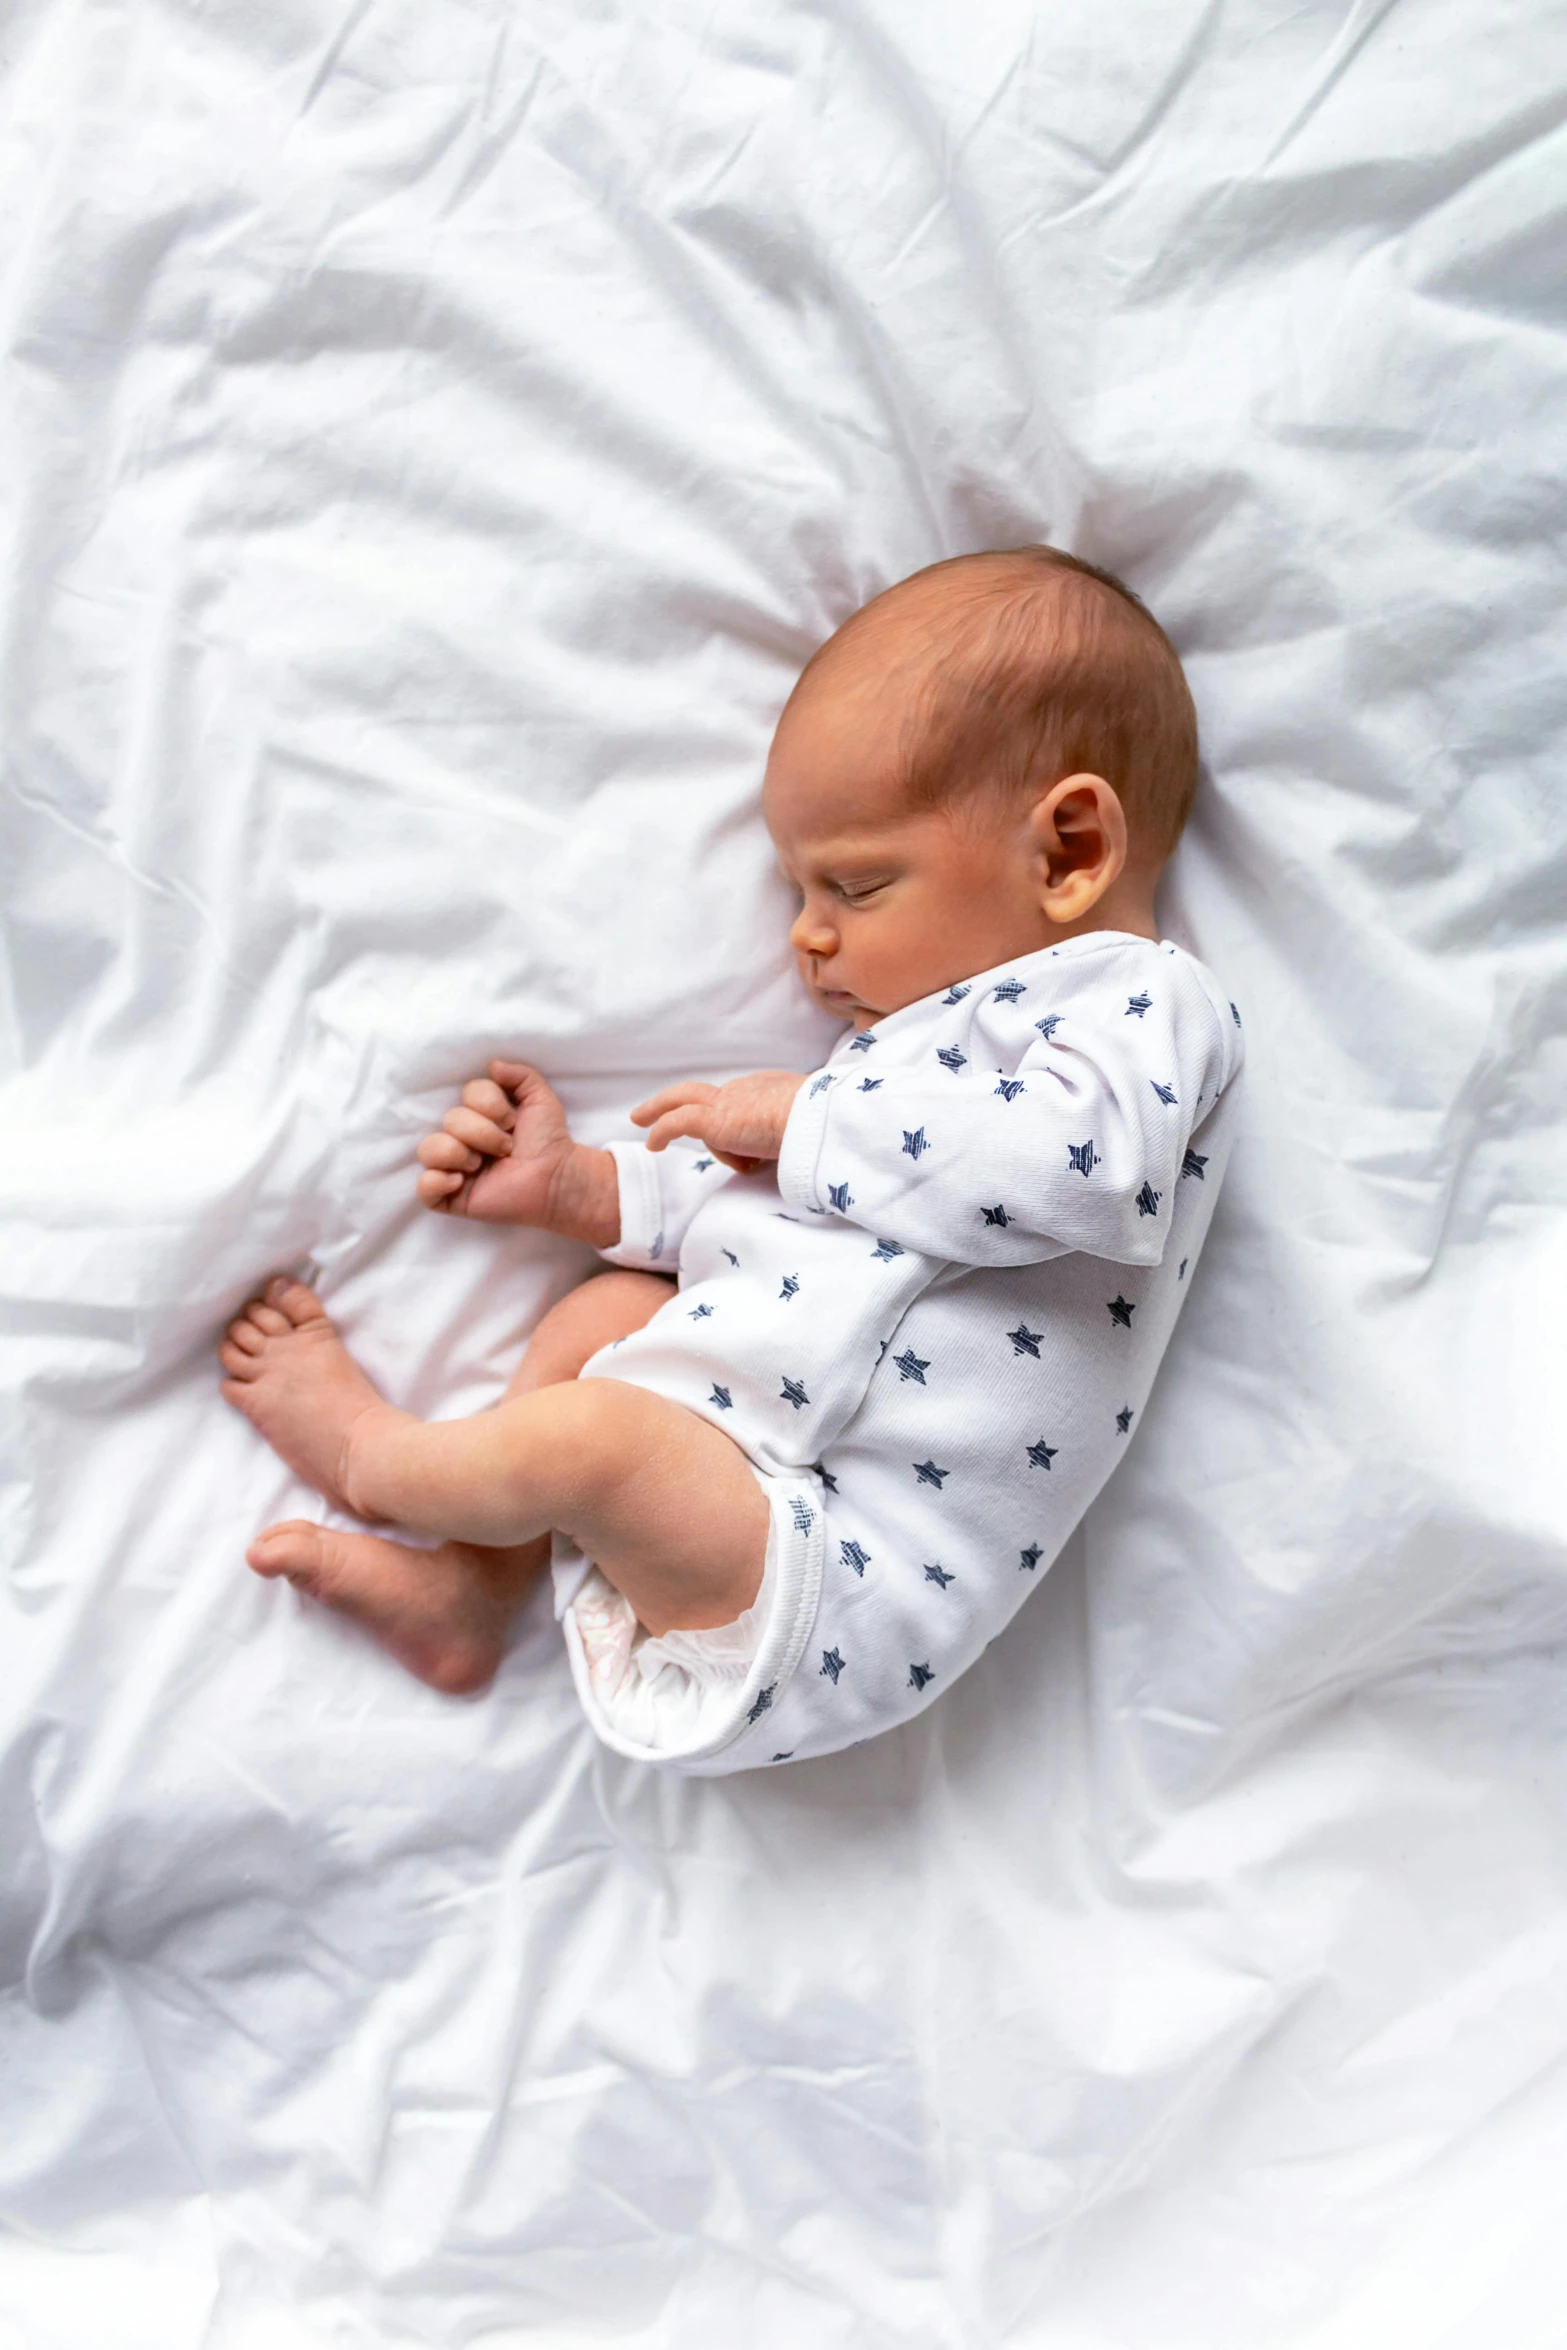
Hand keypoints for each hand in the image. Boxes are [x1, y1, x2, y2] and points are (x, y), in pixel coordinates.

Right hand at [415, 1061, 618, 1245]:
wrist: (557, 1180)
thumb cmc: (549, 1141)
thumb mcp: (540, 1099)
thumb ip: (521, 1075)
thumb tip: (492, 1064)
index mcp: (479, 1116)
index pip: (467, 1094)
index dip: (489, 1105)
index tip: (512, 1122)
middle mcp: (463, 1139)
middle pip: (450, 1120)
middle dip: (483, 1133)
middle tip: (506, 1149)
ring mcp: (454, 1168)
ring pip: (428, 1149)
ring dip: (459, 1154)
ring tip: (481, 1166)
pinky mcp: (451, 1197)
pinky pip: (423, 1188)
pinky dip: (436, 1182)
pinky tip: (461, 1182)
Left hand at [631, 1070, 806, 1174]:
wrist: (819, 1119)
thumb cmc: (822, 1128)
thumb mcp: (809, 1132)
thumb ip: (797, 1138)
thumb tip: (801, 1158)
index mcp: (769, 1091)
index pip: (740, 1103)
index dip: (730, 1118)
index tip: (727, 1136)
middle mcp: (746, 1090)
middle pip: (703, 1094)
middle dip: (677, 1099)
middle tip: (654, 1109)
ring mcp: (728, 1101)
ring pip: (685, 1103)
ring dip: (662, 1113)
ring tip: (645, 1127)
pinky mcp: (715, 1119)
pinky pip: (678, 1122)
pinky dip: (662, 1131)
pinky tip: (652, 1144)